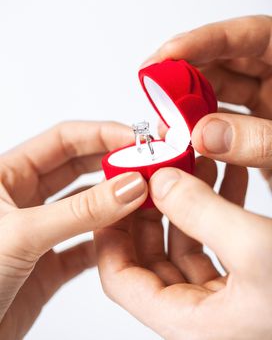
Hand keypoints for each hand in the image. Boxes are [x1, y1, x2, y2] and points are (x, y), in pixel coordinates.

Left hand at [0, 121, 147, 338]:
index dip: (101, 135)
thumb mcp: (22, 233)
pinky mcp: (49, 263)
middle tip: (146, 166)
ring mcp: (39, 230)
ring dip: (114, 202)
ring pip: (86, 206)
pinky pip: (87, 243)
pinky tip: (126, 238)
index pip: (63, 140)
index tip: (135, 140)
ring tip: (143, 198)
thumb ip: (80, 210)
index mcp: (7, 175)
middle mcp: (24, 199)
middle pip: (79, 168)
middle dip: (113, 165)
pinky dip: (108, 240)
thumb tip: (129, 187)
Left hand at [95, 158, 271, 339]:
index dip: (111, 235)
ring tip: (192, 159)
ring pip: (183, 242)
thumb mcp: (260, 249)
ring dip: (184, 199)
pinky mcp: (247, 279)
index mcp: (191, 322)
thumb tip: (161, 182)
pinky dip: (213, 205)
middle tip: (153, 167)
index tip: (115, 192)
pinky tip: (224, 174)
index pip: (121, 280)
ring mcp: (224, 295)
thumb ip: (202, 212)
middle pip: (150, 256)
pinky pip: (214, 239)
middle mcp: (202, 313)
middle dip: (151, 207)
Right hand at [143, 15, 271, 186]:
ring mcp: (265, 108)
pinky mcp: (252, 133)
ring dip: (189, 105)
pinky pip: (220, 122)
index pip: (251, 37)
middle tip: (154, 89)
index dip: (205, 41)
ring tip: (166, 119)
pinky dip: (199, 129)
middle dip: (186, 74)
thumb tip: (205, 135)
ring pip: (218, 93)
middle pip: (226, 63)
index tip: (167, 55)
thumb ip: (259, 141)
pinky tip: (184, 138)